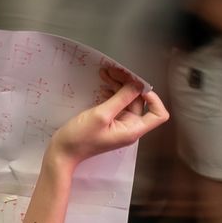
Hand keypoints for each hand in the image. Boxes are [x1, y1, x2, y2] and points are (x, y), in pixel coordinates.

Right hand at [47, 77, 168, 171]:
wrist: (63, 151)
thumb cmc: (81, 137)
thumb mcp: (101, 115)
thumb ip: (121, 99)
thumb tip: (138, 85)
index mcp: (133, 129)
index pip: (158, 114)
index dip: (153, 98)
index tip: (137, 86)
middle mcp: (130, 126)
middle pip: (139, 102)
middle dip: (129, 85)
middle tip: (113, 72)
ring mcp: (119, 124)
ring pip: (127, 100)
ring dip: (118, 86)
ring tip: (105, 74)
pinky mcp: (109, 121)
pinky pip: (117, 104)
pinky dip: (112, 92)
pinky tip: (103, 86)